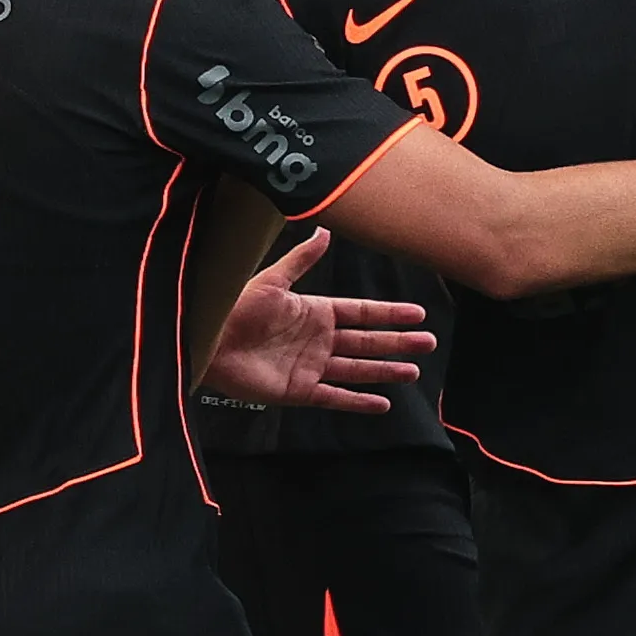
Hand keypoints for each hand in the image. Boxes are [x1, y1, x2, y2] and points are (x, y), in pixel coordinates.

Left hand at [200, 228, 434, 410]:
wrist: (207, 342)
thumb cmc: (235, 306)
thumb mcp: (272, 279)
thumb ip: (301, 260)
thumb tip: (325, 231)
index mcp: (314, 312)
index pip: (361, 313)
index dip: (389, 314)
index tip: (418, 314)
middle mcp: (317, 340)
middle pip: (367, 342)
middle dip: (397, 343)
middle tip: (428, 343)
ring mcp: (310, 366)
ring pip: (357, 370)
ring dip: (385, 371)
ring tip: (413, 372)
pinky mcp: (298, 391)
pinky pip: (335, 397)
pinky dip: (358, 402)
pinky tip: (382, 404)